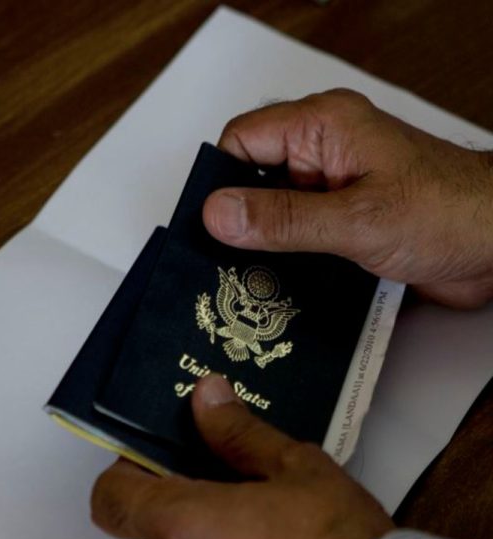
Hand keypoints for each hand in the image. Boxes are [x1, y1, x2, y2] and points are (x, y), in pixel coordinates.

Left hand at [91, 375, 392, 538]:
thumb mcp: (294, 469)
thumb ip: (237, 433)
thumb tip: (206, 395)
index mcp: (183, 526)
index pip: (110, 498)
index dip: (126, 473)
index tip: (157, 458)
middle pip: (151, 527)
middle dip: (181, 504)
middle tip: (228, 486)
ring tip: (258, 526)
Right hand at [203, 88, 492, 308]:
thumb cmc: (452, 211)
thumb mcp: (357, 219)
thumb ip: (284, 218)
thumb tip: (219, 212)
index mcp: (323, 127)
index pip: (242, 141)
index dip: (220, 181)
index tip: (209, 224)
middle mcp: (322, 153)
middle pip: (252, 179)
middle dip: (238, 220)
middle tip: (224, 258)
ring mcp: (331, 188)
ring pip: (271, 213)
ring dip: (262, 246)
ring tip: (248, 279)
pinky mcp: (340, 221)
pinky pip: (294, 236)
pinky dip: (284, 261)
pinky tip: (278, 287)